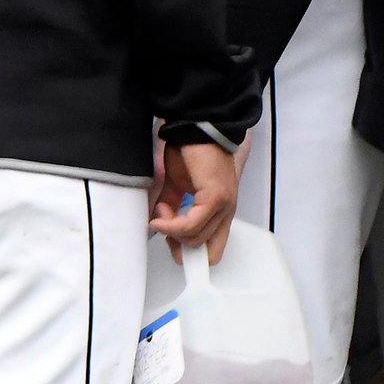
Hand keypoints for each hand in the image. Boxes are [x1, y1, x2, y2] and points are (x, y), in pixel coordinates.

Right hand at [149, 137, 240, 263]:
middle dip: (177, 243)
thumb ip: (171, 209)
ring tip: (159, 210)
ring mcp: (223, 206)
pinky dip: (172, 225)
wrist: (195, 127)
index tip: (172, 249)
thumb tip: (158, 227)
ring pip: (196, 239)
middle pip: (204, 250)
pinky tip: (160, 214)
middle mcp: (225, 211)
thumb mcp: (176, 186)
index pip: (214, 249)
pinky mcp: (216, 198)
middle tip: (161, 226)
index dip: (192, 256)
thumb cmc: (190, 151)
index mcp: (219, 211)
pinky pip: (192, 225)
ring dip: (171, 230)